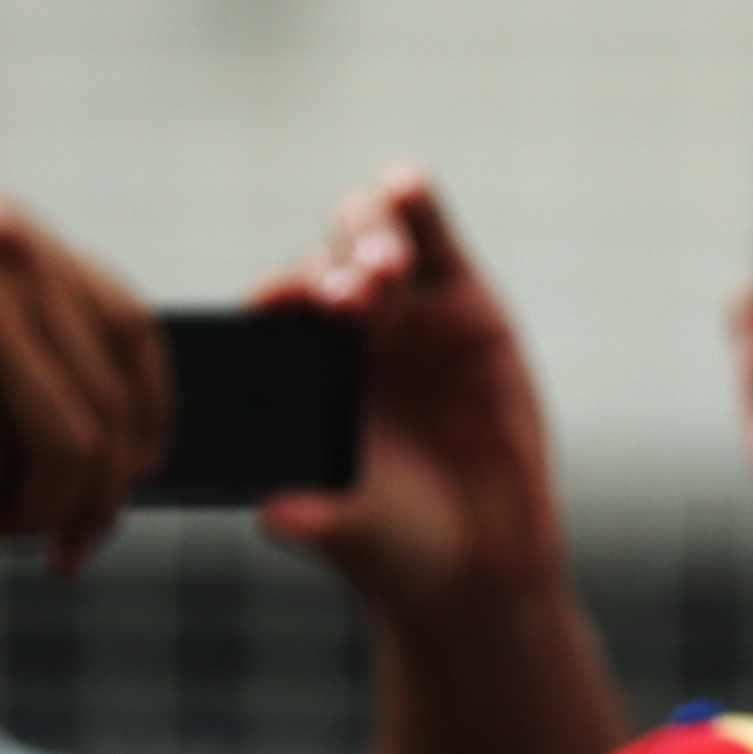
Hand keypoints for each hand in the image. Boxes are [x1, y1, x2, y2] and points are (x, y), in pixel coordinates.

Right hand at [0, 172, 166, 564]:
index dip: (144, 418)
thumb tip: (81, 398)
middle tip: (60, 548)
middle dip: (96, 498)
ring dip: (35, 516)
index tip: (123, 477)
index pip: (133, 336)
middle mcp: (11, 262)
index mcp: (16, 233)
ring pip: (71, 453)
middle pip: (112, 412)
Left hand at [251, 171, 567, 615]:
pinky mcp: (465, 303)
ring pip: (369, 238)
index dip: (276, 301)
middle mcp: (343, 333)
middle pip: (321, 264)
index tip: (279, 308)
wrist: (480, 568)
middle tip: (347, 302)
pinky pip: (435, 240)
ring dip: (370, 241)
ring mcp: (405, 312)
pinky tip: (406, 185)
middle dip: (331, 272)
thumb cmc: (397, 547)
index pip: (275, 314)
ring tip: (384, 270)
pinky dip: (417, 206)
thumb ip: (314, 517)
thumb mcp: (350, 532)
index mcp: (297, 372)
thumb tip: (272, 512)